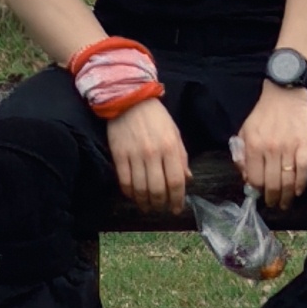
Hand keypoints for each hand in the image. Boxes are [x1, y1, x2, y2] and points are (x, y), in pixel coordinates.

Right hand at [102, 96, 189, 219]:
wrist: (129, 98)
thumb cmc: (156, 117)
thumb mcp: (175, 133)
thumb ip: (181, 157)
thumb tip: (187, 179)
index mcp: (170, 147)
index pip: (176, 181)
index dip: (177, 199)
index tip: (176, 209)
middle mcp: (153, 153)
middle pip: (158, 190)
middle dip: (161, 205)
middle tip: (161, 208)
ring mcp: (135, 155)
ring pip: (140, 189)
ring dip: (144, 203)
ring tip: (147, 206)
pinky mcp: (119, 155)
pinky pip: (124, 181)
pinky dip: (129, 193)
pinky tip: (133, 195)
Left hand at [231, 85, 306, 212]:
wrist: (284, 92)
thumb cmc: (263, 113)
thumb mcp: (245, 130)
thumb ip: (242, 154)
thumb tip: (246, 178)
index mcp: (253, 145)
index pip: (254, 179)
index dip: (257, 192)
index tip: (259, 197)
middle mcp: (270, 149)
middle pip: (272, 184)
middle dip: (272, 199)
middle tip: (274, 204)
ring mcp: (289, 147)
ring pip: (288, 181)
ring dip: (287, 197)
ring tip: (286, 203)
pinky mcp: (305, 144)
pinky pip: (304, 170)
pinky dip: (302, 184)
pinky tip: (299, 191)